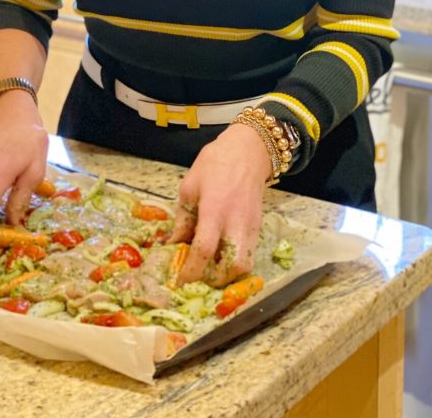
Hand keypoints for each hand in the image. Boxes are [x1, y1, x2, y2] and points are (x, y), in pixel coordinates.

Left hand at [169, 123, 271, 286]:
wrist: (248, 150)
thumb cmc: (214, 164)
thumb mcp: (190, 186)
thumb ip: (183, 219)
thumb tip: (173, 244)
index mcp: (215, 208)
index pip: (205, 248)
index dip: (192, 269)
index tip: (180, 280)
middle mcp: (236, 221)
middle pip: (234, 267)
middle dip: (216, 281)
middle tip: (199, 278)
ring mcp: (251, 226)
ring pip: (246, 265)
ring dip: (228, 275)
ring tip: (210, 270)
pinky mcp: (258, 227)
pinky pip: (249, 254)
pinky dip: (235, 263)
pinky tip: (221, 257)